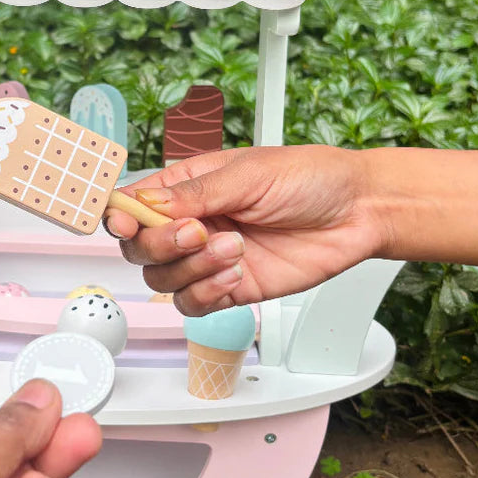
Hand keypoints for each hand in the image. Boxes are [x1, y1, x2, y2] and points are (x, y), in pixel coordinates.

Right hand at [104, 145, 384, 315]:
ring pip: (163, 279)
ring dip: (191, 269)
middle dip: (160, 244)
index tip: (124, 222)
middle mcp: (192, 223)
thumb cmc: (310, 178)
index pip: (133, 203)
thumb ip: (196, 193)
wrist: (358, 212)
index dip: (119, 215)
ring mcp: (209, 258)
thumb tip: (147, 204)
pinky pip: (193, 303)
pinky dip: (206, 293)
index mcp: (187, 186)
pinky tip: (234, 274)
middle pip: (139, 246)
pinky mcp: (231, 287)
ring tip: (233, 250)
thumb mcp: (249, 173)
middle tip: (198, 232)